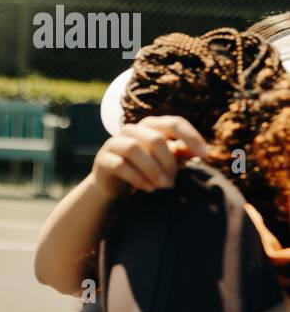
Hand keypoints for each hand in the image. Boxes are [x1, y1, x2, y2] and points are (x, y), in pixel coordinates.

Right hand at [90, 115, 208, 198]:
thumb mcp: (167, 160)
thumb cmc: (145, 169)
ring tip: (163, 186)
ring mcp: (114, 143)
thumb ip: (184, 152)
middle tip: (173, 182)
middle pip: (155, 138)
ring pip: (134, 149)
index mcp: (150, 126)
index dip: (191, 137)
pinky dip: (137, 177)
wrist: (114, 185)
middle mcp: (131, 130)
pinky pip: (120, 165)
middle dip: (168, 162)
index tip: (206, 156)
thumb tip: (207, 151)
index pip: (173, 123)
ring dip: (152, 169)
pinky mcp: (103, 159)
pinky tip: (148, 188)